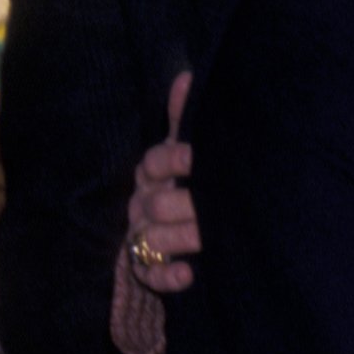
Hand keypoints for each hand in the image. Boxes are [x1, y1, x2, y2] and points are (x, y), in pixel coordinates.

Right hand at [124, 73, 196, 293]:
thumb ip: (183, 121)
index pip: (153, 163)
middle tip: (210, 204)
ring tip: (205, 238)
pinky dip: (168, 276)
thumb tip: (187, 77)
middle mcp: (144, 204)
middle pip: (154, 201)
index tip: (197, 158)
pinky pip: (151, 275)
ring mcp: (143, 237)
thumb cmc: (184, 189)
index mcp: (152, 175)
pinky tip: (188, 274)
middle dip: (180, 203)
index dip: (173, 160)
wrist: (180, 243)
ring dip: (178, 237)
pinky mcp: (147, 270)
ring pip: (152, 237)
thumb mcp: (185, 155)